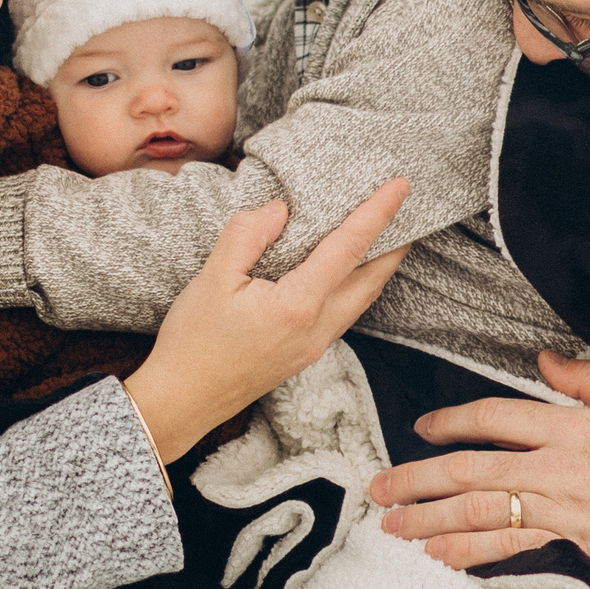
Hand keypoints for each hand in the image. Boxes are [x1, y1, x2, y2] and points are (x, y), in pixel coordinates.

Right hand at [122, 180, 410, 462]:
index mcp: (298, 305)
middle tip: (407, 208)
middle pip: (372, 280)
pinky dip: (357, 286)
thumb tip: (280, 210)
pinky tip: (347, 273)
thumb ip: (247, 235)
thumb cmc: (192, 343)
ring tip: (387, 236)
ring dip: (379, 267)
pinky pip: (344, 313)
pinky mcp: (305, 354)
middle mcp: (317, 328)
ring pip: (362, 300)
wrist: (182, 402)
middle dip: (396, 242)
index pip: (349, 248)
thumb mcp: (211, 279)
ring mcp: (314, 346)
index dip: (377, 213)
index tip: (400, 186)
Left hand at [367, 352, 589, 573]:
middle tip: (379, 488)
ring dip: (431, 523)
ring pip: (484, 520)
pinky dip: (474, 559)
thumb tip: (539, 358)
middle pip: (474, 475)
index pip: (495, 419)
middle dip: (419, 481)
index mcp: (574, 429)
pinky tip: (441, 561)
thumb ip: (584, 377)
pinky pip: (517, 556)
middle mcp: (563, 472)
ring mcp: (570, 517)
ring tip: (392, 528)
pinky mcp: (582, 554)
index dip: (451, 422)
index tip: (422, 428)